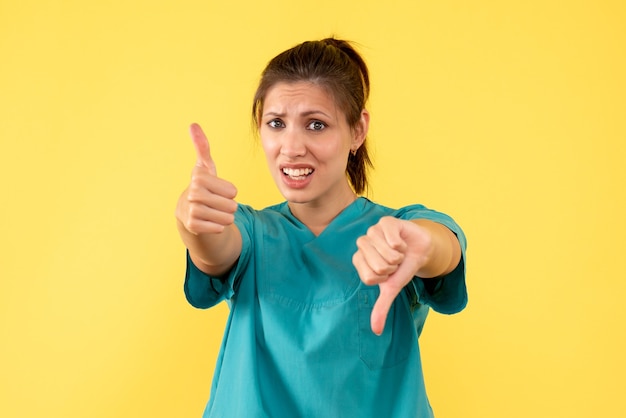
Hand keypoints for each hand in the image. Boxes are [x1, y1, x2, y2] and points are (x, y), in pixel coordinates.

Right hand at [176, 123, 237, 234]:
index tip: (218, 190)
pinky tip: (210, 221)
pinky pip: (219, 228)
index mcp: (199, 177)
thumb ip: (202, 147)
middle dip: (229, 206)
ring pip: (226, 218)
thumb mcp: (205, 167)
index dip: (230, 192)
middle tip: (217, 203)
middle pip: (231, 205)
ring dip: (225, 217)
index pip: (233, 191)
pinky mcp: (192, 226)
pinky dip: (218, 227)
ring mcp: (191, 210)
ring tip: (214, 212)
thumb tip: (193, 124)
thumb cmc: (202, 187)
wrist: (187, 212)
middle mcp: (193, 193)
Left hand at [352, 217, 432, 334]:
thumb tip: (376, 331)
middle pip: (378, 266)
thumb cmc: (402, 268)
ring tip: (399, 251)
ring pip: (387, 253)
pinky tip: (401, 241)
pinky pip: (392, 239)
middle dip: (393, 267)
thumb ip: (381, 308)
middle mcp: (362, 244)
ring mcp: (372, 231)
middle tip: (395, 261)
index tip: (388, 273)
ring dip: (399, 255)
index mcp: (359, 260)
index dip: (384, 278)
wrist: (420, 249)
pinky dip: (402, 245)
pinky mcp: (385, 222)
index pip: (370, 277)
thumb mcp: (391, 289)